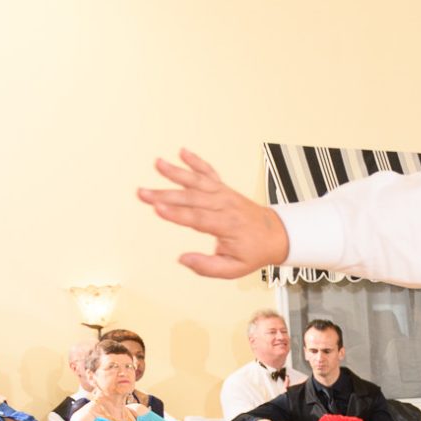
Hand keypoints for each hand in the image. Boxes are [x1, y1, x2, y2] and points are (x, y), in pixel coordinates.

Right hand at [140, 149, 289, 278]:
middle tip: (143, 193)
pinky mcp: (224, 188)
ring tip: (158, 163)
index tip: (157, 209)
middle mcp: (226, 206)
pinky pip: (209, 172)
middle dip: (166, 195)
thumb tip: (183, 259)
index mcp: (228, 226)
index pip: (199, 219)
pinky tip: (182, 152)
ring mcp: (225, 194)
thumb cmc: (254, 251)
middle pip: (193, 198)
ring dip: (177, 172)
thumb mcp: (234, 269)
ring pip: (199, 181)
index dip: (177, 214)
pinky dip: (196, 161)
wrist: (276, 234)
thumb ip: (208, 267)